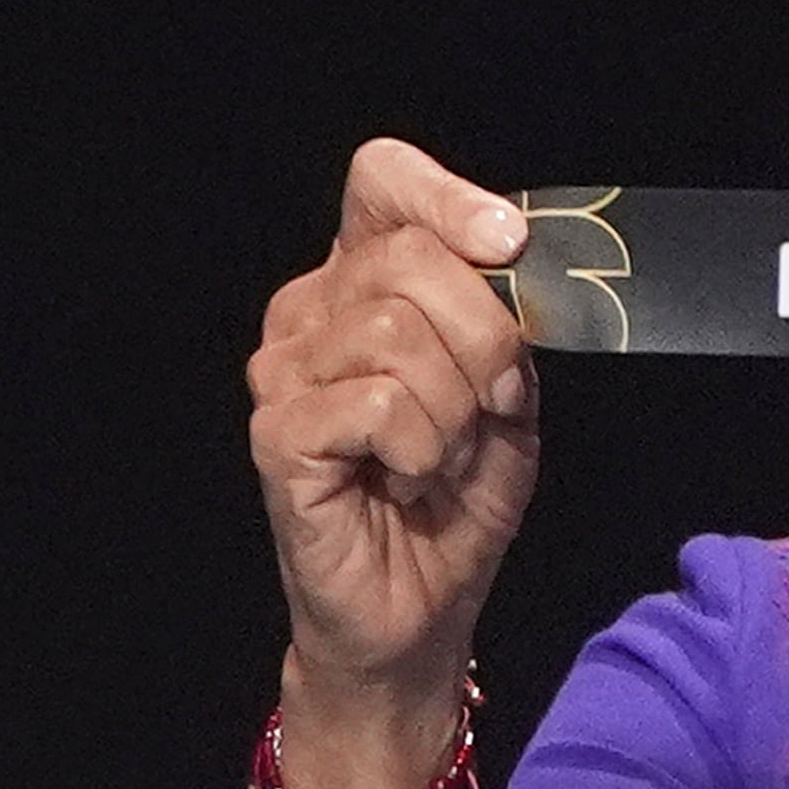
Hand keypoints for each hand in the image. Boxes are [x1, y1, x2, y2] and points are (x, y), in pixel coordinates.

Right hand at [246, 138, 538, 721]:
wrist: (422, 608)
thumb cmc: (457, 497)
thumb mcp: (507, 387)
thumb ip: (502, 313)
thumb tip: (510, 247)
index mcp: (362, 281)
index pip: (381, 180)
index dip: (448, 198)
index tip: (510, 244)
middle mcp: (309, 311)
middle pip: (410, 260)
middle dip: (486, 337)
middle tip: (492, 405)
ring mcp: (283, 372)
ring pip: (395, 333)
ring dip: (455, 408)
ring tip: (442, 455)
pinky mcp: (278, 434)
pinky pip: (376, 404)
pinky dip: (422, 448)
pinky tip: (407, 479)